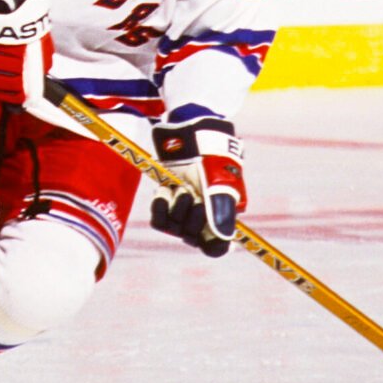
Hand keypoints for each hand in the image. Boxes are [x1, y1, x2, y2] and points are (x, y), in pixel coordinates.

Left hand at [150, 117, 245, 257]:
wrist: (190, 135)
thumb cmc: (211, 158)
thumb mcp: (220, 185)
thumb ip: (221, 214)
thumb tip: (224, 243)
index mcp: (222, 215)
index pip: (216, 247)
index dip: (212, 245)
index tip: (206, 237)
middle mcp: (202, 217)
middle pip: (193, 237)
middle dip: (192, 217)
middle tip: (194, 195)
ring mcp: (183, 211)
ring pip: (174, 229)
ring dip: (177, 207)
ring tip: (181, 187)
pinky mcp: (165, 203)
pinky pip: (158, 220)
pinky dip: (160, 206)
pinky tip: (166, 190)